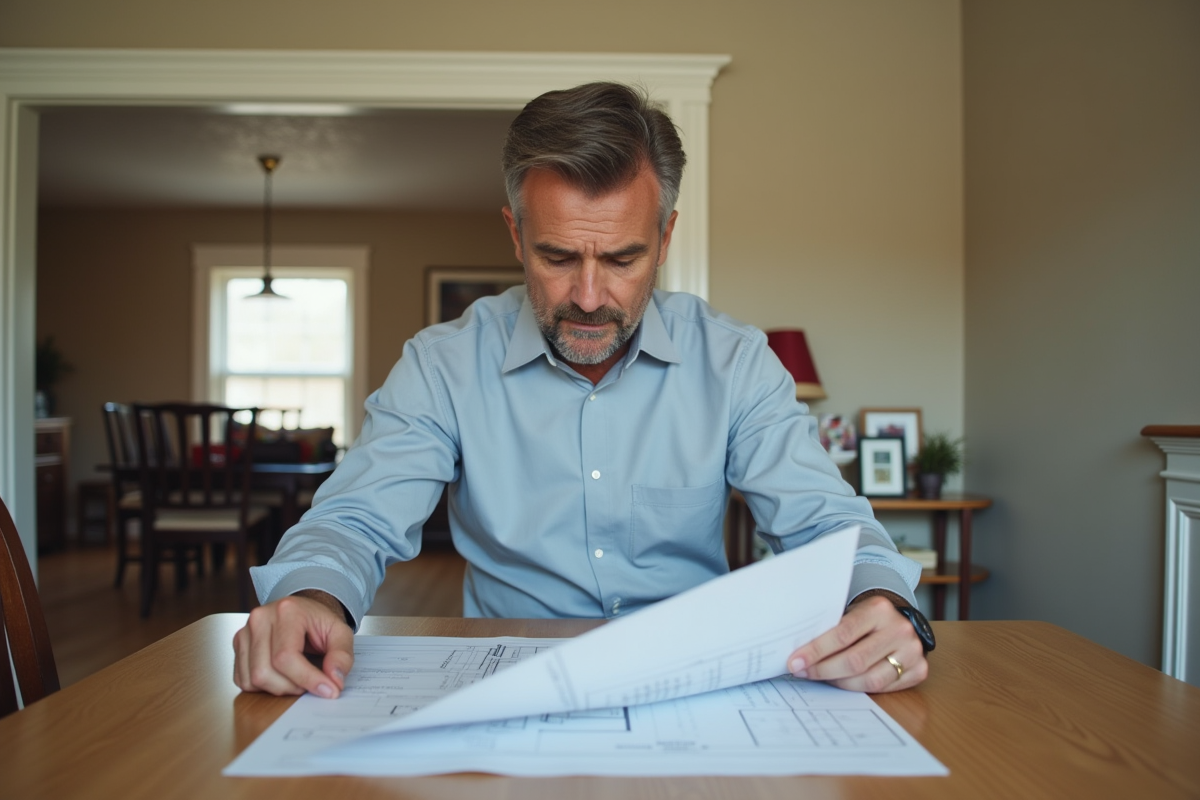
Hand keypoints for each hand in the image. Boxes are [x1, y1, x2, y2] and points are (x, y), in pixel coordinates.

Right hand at [233, 591, 354, 697]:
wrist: (302, 611)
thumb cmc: (319, 622)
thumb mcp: (341, 633)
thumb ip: (342, 655)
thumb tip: (334, 680)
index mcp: (286, 610)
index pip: (286, 656)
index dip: (307, 679)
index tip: (329, 691)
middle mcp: (259, 618)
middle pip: (265, 672)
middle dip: (292, 687)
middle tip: (312, 683)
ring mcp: (244, 632)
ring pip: (253, 679)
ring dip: (279, 688)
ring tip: (297, 678)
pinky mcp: (237, 646)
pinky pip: (243, 680)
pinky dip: (263, 687)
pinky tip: (281, 676)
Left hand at [785, 595, 927, 692]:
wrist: (899, 621)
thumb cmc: (866, 618)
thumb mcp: (851, 612)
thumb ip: (830, 628)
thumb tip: (797, 653)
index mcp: (879, 609)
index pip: (842, 634)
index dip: (816, 651)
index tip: (795, 661)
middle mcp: (899, 629)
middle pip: (855, 660)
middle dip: (823, 670)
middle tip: (802, 673)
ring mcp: (912, 651)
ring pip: (869, 679)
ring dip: (839, 683)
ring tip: (822, 678)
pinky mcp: (919, 670)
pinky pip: (883, 689)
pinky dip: (859, 688)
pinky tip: (844, 682)